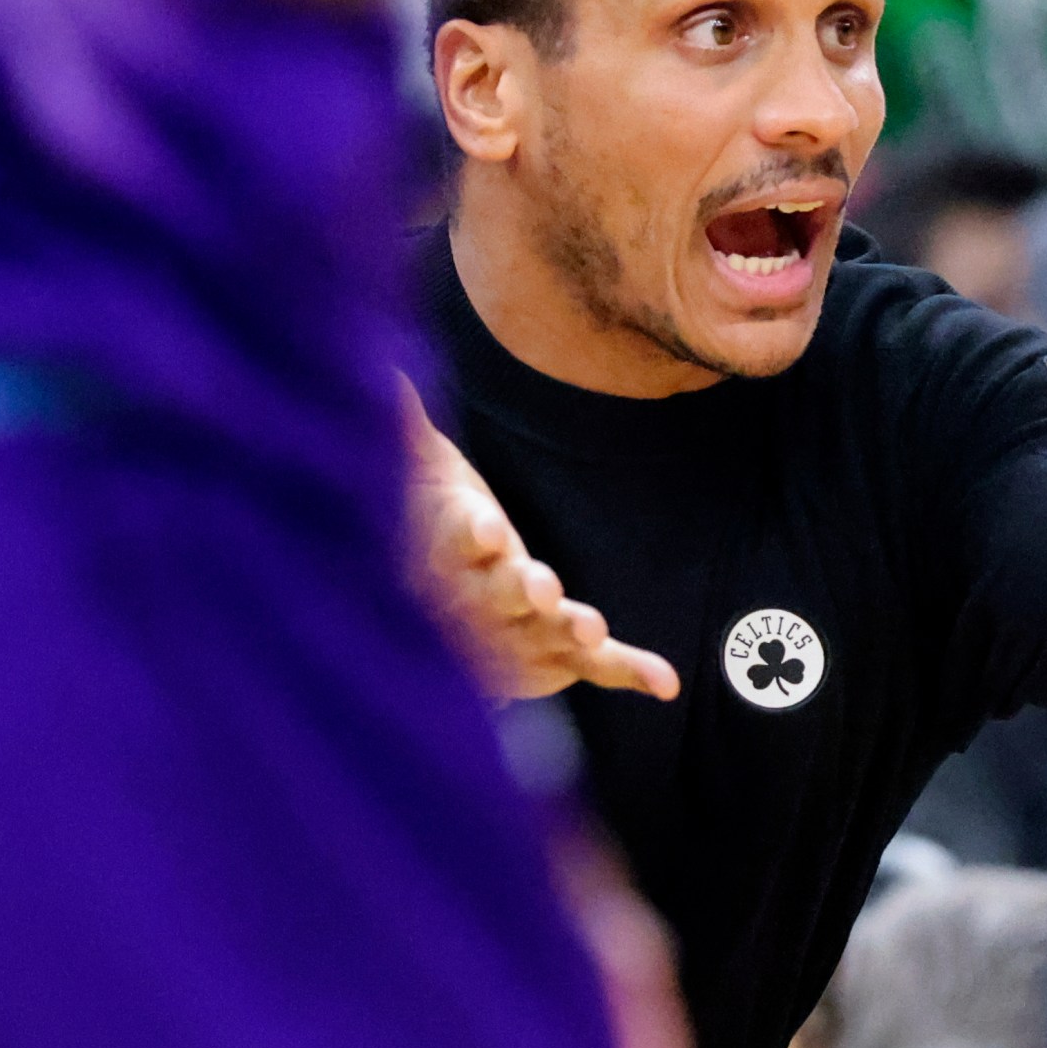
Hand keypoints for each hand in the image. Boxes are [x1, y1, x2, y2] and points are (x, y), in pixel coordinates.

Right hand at [402, 382, 680, 703]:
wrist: (423, 613)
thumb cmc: (426, 526)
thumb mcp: (414, 474)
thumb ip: (403, 427)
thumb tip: (381, 365)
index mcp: (441, 553)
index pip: (450, 542)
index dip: (468, 536)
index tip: (485, 527)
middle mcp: (474, 603)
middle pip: (492, 600)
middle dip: (516, 593)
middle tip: (537, 586)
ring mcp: (515, 634)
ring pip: (539, 637)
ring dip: (565, 633)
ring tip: (588, 627)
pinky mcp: (549, 655)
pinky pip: (590, 666)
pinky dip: (627, 671)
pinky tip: (666, 682)